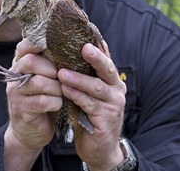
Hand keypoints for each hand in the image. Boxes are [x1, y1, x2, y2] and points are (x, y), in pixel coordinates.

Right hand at [3, 38, 62, 169]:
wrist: (30, 131)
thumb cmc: (42, 98)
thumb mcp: (44, 77)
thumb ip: (50, 61)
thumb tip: (73, 41)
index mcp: (20, 63)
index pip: (24, 45)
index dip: (39, 41)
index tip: (55, 43)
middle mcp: (14, 75)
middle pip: (31, 61)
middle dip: (52, 67)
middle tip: (62, 75)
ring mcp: (16, 93)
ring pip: (39, 82)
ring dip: (57, 87)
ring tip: (62, 92)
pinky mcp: (23, 110)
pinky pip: (43, 101)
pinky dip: (56, 102)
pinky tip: (59, 104)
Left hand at [58, 42, 126, 170]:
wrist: (98, 148)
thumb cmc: (90, 114)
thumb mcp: (88, 92)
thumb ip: (85, 74)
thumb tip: (70, 49)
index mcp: (112, 80)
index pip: (106, 58)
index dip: (98, 45)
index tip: (87, 30)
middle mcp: (117, 90)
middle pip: (107, 69)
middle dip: (96, 57)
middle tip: (83, 47)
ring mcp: (113, 105)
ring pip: (96, 88)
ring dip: (78, 79)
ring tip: (62, 72)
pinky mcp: (106, 120)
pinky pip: (90, 105)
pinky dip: (76, 96)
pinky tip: (65, 90)